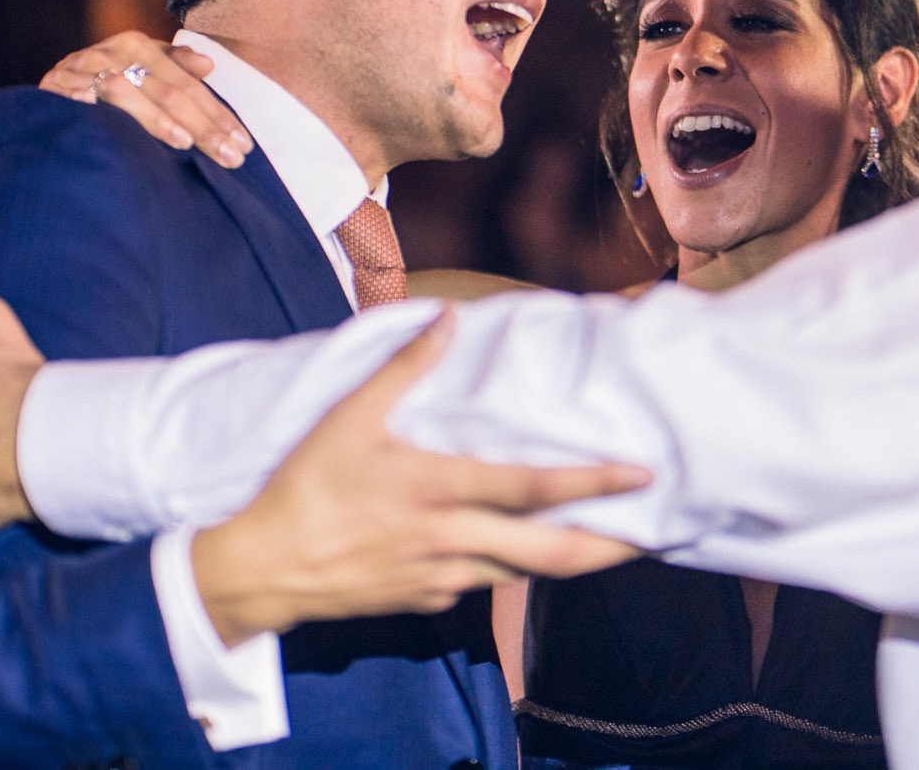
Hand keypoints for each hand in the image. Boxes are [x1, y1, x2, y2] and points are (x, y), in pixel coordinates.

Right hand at [40, 29, 252, 167]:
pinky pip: (79, 98)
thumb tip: (208, 64)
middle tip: (229, 156)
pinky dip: (97, 108)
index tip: (242, 144)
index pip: (188, 85)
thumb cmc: (107, 81)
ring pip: (128, 93)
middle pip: (167, 91)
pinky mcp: (56, 86)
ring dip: (156, 119)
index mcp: (139, 46)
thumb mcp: (143, 69)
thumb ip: (175, 67)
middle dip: (202, 126)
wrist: (49, 84)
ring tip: (185, 143)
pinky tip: (117, 129)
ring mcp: (83, 68)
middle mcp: (113, 52)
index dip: (217, 115)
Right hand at [192, 311, 647, 644]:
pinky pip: (484, 583)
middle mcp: (452, 539)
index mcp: (439, 489)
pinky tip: (529, 550)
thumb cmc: (305, 486)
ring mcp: (443, 577)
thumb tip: (447, 318)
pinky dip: (515, 567)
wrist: (262, 570)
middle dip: (610, 546)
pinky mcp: (428, 600)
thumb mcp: (349, 416)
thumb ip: (404, 367)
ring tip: (613, 543)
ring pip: (525, 573)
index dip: (593, 483)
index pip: (534, 487)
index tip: (641, 474)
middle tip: (656, 532)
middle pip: (551, 552)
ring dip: (572, 560)